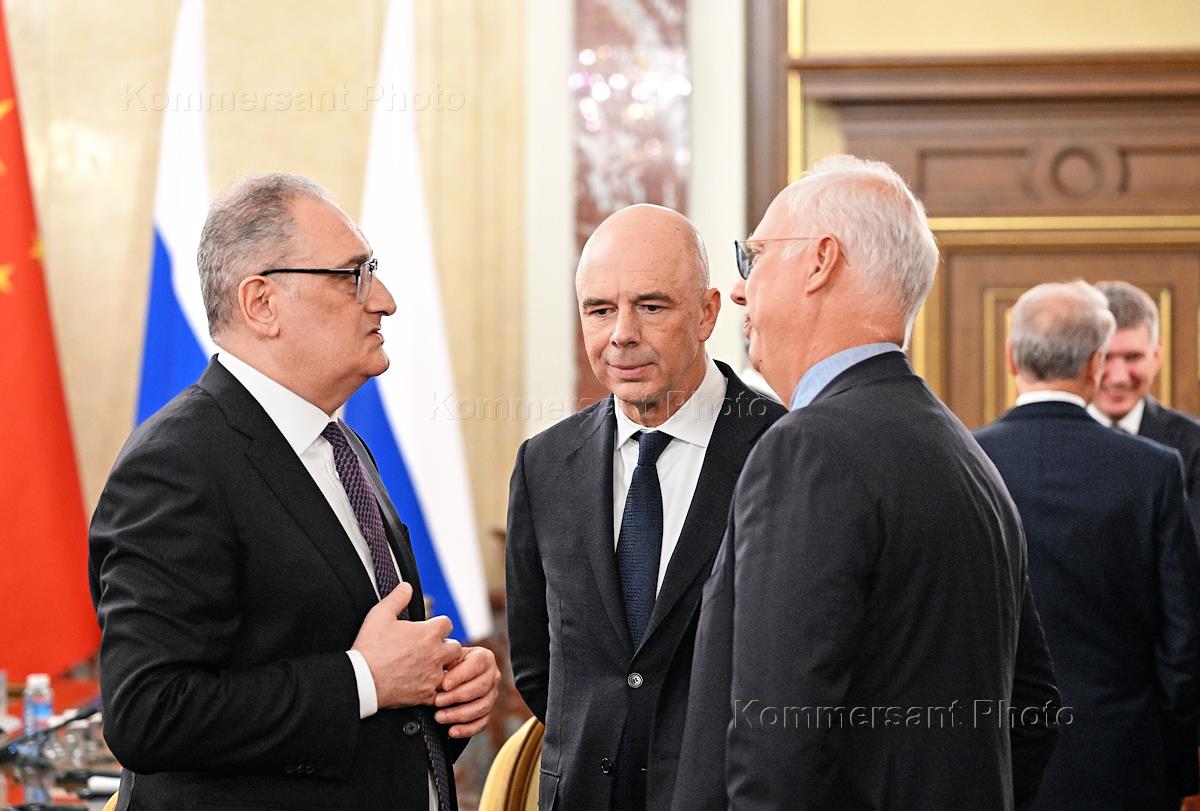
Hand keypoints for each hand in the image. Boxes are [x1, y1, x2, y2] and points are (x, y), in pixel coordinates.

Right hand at [351, 583, 461, 708]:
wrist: (361, 680)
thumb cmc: (370, 647)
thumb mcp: (380, 614)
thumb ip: (397, 597)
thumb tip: (407, 586)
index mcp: (428, 633)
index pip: (447, 623)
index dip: (437, 626)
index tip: (428, 630)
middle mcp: (436, 654)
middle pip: (455, 646)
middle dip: (444, 646)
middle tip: (429, 649)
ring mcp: (433, 676)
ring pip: (451, 670)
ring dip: (442, 667)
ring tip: (426, 667)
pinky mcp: (427, 695)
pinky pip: (440, 690)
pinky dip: (434, 687)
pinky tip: (422, 684)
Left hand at [433, 646, 500, 738]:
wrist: (453, 676)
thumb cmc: (449, 664)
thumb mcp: (448, 657)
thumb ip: (447, 660)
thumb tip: (437, 669)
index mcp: (484, 658)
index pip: (476, 666)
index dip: (460, 676)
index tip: (444, 685)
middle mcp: (493, 676)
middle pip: (480, 688)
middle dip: (456, 697)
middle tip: (437, 702)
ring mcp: (492, 695)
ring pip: (481, 707)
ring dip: (458, 715)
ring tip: (439, 717)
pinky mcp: (488, 712)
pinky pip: (481, 723)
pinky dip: (466, 729)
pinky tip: (452, 731)